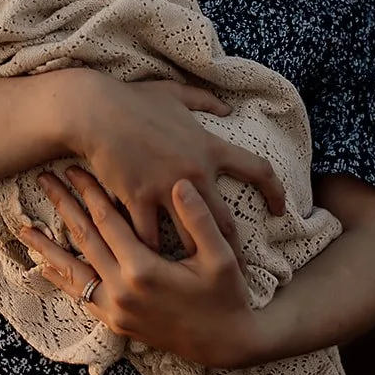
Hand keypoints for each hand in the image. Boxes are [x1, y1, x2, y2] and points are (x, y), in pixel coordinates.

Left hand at [17, 166, 265, 368]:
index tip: (74, 168)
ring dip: (48, 247)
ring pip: (73, 271)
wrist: (226, 344)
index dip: (89, 192)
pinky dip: (61, 280)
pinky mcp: (114, 322)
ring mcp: (115, 309)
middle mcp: (121, 291)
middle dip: (63, 207)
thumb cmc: (225, 295)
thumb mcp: (221, 257)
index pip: (107, 221)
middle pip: (83, 240)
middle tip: (44, 180)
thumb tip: (180, 183)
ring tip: (24, 228)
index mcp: (144, 270)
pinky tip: (44, 268)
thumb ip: (199, 220)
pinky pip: (80, 297)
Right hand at [67, 72, 284, 261]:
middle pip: (226, 221)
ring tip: (201, 281)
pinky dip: (154, 254)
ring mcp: (167, 188)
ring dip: (197, 259)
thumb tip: (228, 107)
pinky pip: (150, 237)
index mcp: (209, 147)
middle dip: (235, 248)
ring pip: (191, 236)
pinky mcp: (139, 199)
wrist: (95, 111)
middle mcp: (195, 172)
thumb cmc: (133, 100)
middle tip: (240, 269)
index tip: (279, 209)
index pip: (258, 170)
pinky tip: (155, 269)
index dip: (276, 191)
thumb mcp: (174, 93)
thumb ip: (204, 101)